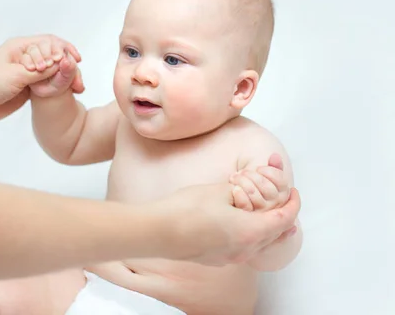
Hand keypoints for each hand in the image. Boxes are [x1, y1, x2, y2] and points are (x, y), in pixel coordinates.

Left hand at [0, 35, 82, 123]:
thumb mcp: (16, 75)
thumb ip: (41, 71)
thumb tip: (62, 66)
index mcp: (21, 47)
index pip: (51, 42)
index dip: (64, 51)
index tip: (72, 64)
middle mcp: (25, 57)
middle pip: (55, 57)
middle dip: (68, 66)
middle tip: (78, 82)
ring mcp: (27, 74)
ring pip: (53, 72)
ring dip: (66, 78)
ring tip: (77, 89)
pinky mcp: (27, 88)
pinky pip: (47, 85)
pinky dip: (58, 88)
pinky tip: (68, 94)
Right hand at [151, 167, 299, 265]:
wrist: (157, 232)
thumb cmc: (186, 210)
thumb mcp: (219, 191)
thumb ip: (240, 192)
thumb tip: (244, 194)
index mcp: (251, 232)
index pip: (285, 219)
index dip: (293, 203)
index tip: (293, 191)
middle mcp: (245, 250)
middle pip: (275, 235)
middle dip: (282, 216)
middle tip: (282, 200)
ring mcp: (230, 257)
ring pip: (259, 243)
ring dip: (265, 226)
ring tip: (262, 210)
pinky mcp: (216, 259)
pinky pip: (242, 247)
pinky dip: (248, 234)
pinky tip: (238, 222)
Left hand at [230, 153, 290, 211]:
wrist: (232, 204)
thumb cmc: (251, 186)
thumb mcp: (264, 175)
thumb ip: (273, 167)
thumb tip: (275, 156)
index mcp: (282, 195)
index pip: (282, 182)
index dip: (269, 171)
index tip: (259, 168)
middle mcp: (274, 207)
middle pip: (269, 189)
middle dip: (254, 176)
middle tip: (243, 171)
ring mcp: (261, 214)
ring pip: (256, 196)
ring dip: (243, 182)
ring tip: (234, 177)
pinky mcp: (247, 219)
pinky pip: (245, 204)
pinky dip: (238, 193)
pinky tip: (234, 188)